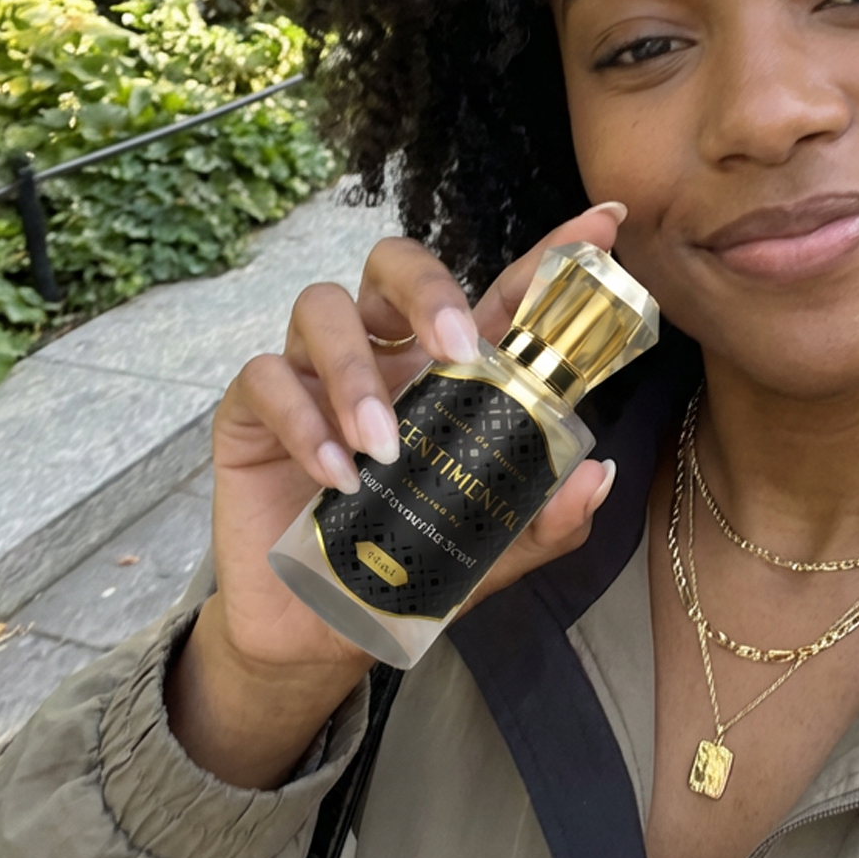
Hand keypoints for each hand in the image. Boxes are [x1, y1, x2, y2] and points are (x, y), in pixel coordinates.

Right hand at [168, 202, 628, 786]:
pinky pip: (267, 379)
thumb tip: (599, 474)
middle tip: (457, 347)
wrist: (322, 632)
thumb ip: (545, 518)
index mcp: (452, 371)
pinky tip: (337, 478)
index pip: (501, 296)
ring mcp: (316, 374)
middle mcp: (386, 354)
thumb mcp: (493, 550)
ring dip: (357, 372)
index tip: (603, 225)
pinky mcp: (254, 410)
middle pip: (396, 264)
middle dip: (428, 289)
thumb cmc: (411, 566)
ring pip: (324, 309)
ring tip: (384, 448)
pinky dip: (305, 424)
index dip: (548, 255)